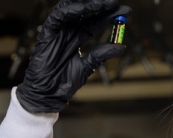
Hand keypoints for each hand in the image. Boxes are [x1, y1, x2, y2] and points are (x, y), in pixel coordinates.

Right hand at [16, 0, 130, 112]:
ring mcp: (58, 32)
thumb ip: (101, 55)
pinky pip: (58, 17)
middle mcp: (68, 32)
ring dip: (88, 4)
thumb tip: (122, 47)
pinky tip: (86, 9)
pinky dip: (72, 11)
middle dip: (102, 6)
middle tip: (116, 3)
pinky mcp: (47, 34)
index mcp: (78, 38)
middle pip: (86, 13)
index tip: (125, 11)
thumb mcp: (88, 67)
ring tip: (104, 3)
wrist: (48, 95)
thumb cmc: (64, 82)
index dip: (110, 15)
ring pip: (71, 9)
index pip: (96, 21)